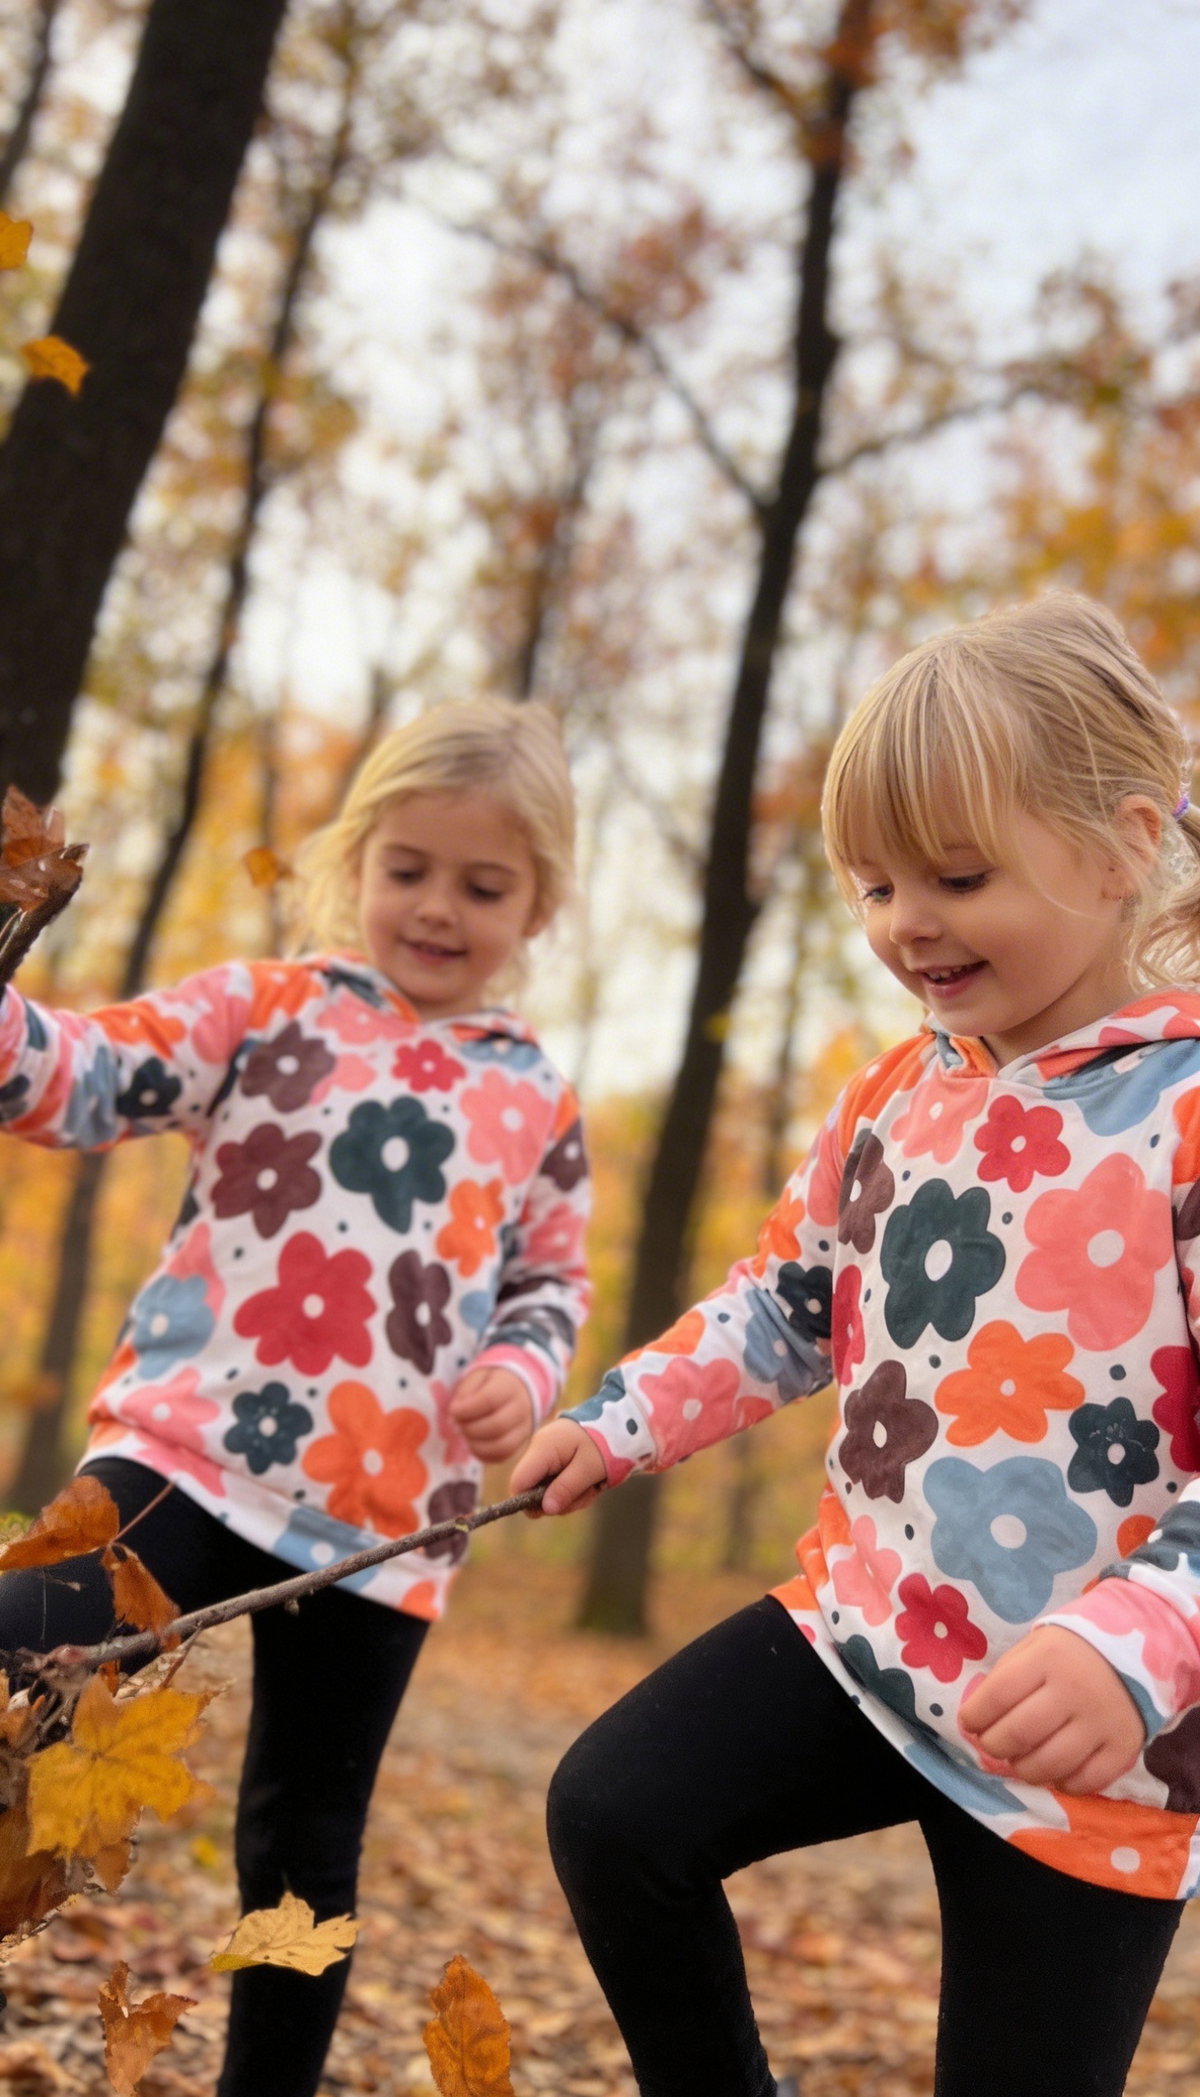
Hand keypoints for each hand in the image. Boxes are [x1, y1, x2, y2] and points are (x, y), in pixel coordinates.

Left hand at [448, 1367, 533, 1463]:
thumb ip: (466, 1392)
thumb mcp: (477, 1377)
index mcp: (510, 1387)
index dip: (466, 1409)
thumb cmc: (490, 1383)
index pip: (489, 1400)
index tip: (453, 1410)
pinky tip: (473, 1443)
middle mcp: (522, 1409)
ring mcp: (524, 1430)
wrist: (516, 1391)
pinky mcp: (519, 1445)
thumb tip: (456, 1414)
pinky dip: (482, 1454)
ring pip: (501, 1446)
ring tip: (465, 1434)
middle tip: (458, 1423)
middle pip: (497, 1426)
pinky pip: (501, 1457)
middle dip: (470, 1428)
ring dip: (475, 1444)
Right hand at [510, 1418, 608, 1514]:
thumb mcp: (588, 1468)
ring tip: (593, 1486)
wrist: (618, 1424)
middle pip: (533, 1490)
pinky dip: (573, 1489)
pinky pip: (556, 1483)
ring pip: (546, 1490)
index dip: (529, 1502)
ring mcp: (546, 1455)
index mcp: (543, 1448)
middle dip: (559, 1500)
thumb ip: (566, 1489)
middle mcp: (538, 1450)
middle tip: (586, 1494)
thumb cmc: (604, 1443)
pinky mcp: (555, 1459)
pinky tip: (589, 1483)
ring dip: (570, 1496)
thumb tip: (545, 1509)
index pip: (519, 1482)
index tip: (555, 1509)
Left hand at [959, 1625, 1145, 1794]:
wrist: (1138, 1650)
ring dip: (1023, 1770)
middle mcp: (1075, 1691)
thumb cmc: (1073, 1650)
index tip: (969, 1723)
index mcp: (1048, 1659)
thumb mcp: (1037, 1646)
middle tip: (991, 1745)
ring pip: (1049, 1764)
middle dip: (994, 1746)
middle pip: (1019, 1734)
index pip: (998, 1695)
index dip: (975, 1715)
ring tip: (1018, 1761)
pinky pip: (1085, 1781)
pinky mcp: (1124, 1748)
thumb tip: (977, 1718)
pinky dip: (1062, 1784)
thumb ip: (1008, 1676)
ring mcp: (1101, 1723)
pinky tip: (1053, 1772)